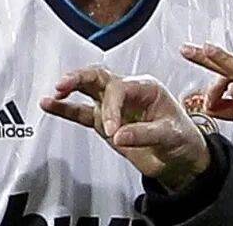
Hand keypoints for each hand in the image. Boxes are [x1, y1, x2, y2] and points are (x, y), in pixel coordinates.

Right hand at [40, 68, 209, 189]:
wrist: (180, 156)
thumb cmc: (182, 137)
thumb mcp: (171, 134)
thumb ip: (144, 133)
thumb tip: (119, 134)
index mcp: (146, 87)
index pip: (120, 89)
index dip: (112, 109)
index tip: (112, 131)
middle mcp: (128, 92)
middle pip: (100, 77)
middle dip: (80, 78)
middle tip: (64, 85)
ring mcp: (114, 106)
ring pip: (89, 89)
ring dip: (71, 87)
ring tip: (56, 90)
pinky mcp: (105, 122)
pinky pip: (82, 113)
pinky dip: (66, 109)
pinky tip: (50, 104)